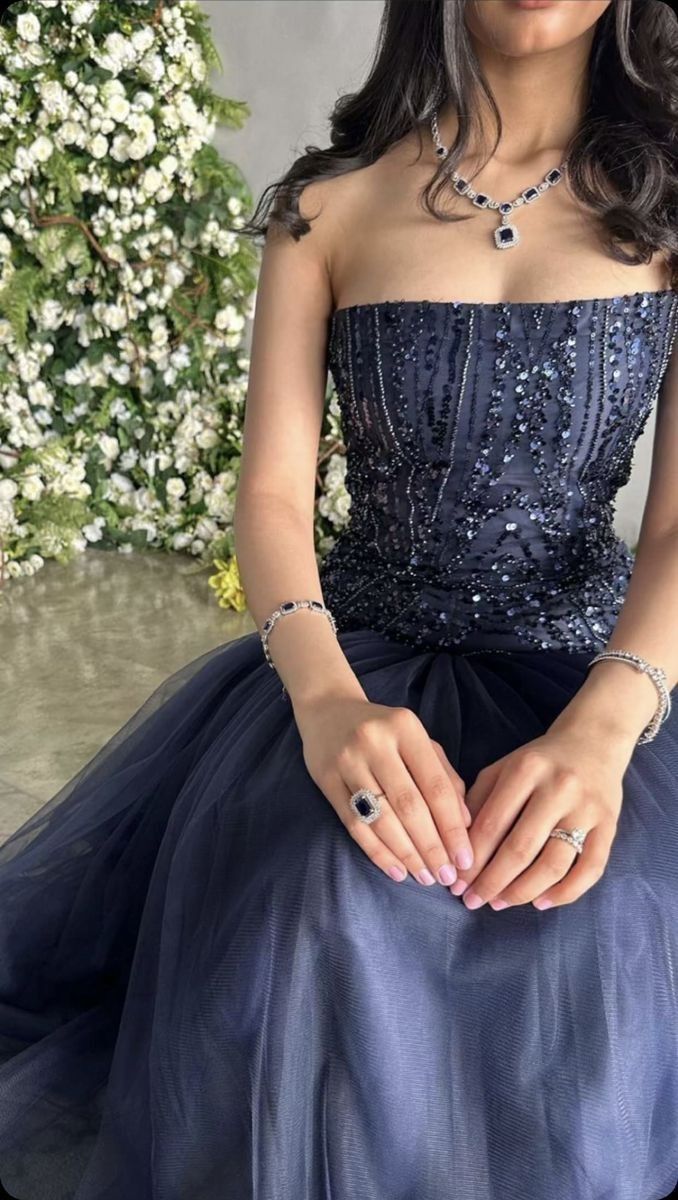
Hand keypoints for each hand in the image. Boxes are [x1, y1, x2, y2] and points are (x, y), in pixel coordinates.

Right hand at [295, 693, 473, 887]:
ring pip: (381, 818)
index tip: (465, 859)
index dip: (452, 827)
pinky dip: (377, 852)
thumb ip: (444, 776)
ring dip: (406, 854)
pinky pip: (354, 824)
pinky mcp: (325, 778)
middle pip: (409, 806)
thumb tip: (465, 823)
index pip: (435, 785)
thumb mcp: (419, 741)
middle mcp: (375, 742)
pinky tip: (396, 869)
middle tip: (446, 877)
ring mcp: (347, 760)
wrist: (328, 710)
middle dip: (431, 847)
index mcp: (406, 728)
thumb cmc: (385, 731)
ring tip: (424, 876)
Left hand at [448, 726, 627, 910]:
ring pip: (554, 864)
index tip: (457, 883)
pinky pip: (591, 869)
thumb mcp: (502, 769)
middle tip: (474, 901)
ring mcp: (588, 808)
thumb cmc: (538, 761)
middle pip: (521, 848)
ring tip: (500, 903)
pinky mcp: (610, 825)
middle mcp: (559, 788)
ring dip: (523, 891)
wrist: (594, 741)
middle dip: (492, 881)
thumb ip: (478, 802)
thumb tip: (458, 850)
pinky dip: (566, 893)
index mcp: (526, 769)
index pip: (492, 824)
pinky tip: (541, 903)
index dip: (472, 859)